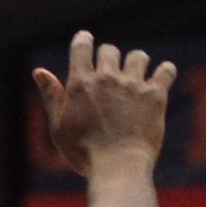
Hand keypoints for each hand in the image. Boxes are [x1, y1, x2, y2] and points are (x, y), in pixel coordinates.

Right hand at [33, 30, 176, 174]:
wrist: (118, 167)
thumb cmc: (84, 152)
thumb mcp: (58, 125)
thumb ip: (51, 96)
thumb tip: (39, 71)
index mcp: (80, 83)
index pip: (82, 47)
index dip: (83, 40)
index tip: (86, 39)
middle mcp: (107, 79)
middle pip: (110, 50)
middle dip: (109, 56)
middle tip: (111, 69)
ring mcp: (132, 86)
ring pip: (138, 56)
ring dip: (136, 62)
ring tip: (136, 75)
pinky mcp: (155, 96)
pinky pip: (166, 71)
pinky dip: (165, 71)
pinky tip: (163, 76)